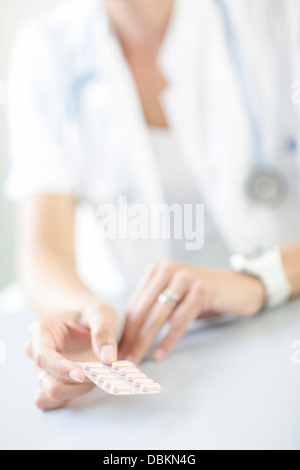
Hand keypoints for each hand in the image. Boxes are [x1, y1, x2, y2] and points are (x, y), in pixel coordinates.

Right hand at [25, 302, 119, 410]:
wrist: (91, 321)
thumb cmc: (91, 315)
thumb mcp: (101, 313)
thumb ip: (104, 331)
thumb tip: (107, 358)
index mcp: (42, 329)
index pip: (43, 355)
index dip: (60, 368)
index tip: (82, 375)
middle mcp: (37, 350)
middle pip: (46, 379)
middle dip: (74, 383)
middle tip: (100, 375)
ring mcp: (43, 368)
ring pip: (50, 393)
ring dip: (75, 391)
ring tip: (96, 377)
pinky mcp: (51, 382)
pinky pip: (52, 400)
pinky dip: (70, 396)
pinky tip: (87, 384)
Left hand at [119, 261, 264, 363]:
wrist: (241, 288)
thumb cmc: (203, 296)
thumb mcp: (175, 298)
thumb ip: (154, 309)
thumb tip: (128, 338)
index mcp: (156, 270)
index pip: (134, 304)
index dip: (125, 331)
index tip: (118, 352)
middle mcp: (167, 270)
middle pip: (142, 310)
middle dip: (131, 338)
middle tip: (123, 361)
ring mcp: (185, 278)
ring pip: (158, 315)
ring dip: (145, 341)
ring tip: (137, 360)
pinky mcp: (202, 290)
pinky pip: (179, 320)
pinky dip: (168, 340)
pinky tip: (160, 355)